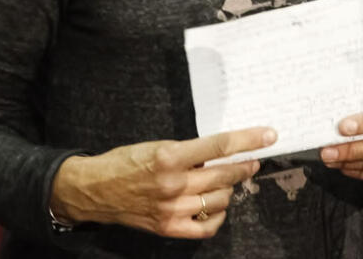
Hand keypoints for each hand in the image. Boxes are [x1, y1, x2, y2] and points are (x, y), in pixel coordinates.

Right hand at [49, 126, 276, 237]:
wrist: (94, 190)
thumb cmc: (126, 162)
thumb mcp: (158, 146)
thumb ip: (189, 151)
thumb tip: (223, 153)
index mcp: (171, 156)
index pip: (220, 145)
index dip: (248, 139)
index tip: (269, 135)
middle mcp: (173, 183)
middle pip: (225, 173)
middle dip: (245, 166)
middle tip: (252, 162)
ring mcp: (171, 209)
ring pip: (220, 199)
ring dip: (228, 189)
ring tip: (224, 182)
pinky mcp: (167, 228)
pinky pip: (206, 227)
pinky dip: (217, 216)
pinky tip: (215, 206)